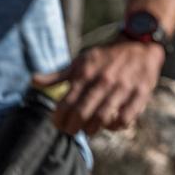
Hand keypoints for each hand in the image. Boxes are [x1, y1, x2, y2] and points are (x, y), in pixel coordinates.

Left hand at [46, 39, 164, 134]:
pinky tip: (111, 124)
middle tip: (71, 130)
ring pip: (102, 118)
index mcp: (86, 73)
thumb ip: (58, 75)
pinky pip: (125, 118)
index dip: (58, 119)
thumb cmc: (107, 57)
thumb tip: (33, 81)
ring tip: (88, 129)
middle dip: (72, 128)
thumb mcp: (81, 61)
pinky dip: (115, 126)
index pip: (66, 104)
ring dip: (92, 129)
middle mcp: (104, 80)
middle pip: (82, 114)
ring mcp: (123, 87)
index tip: (58, 123)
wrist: (141, 44)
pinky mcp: (140, 93)